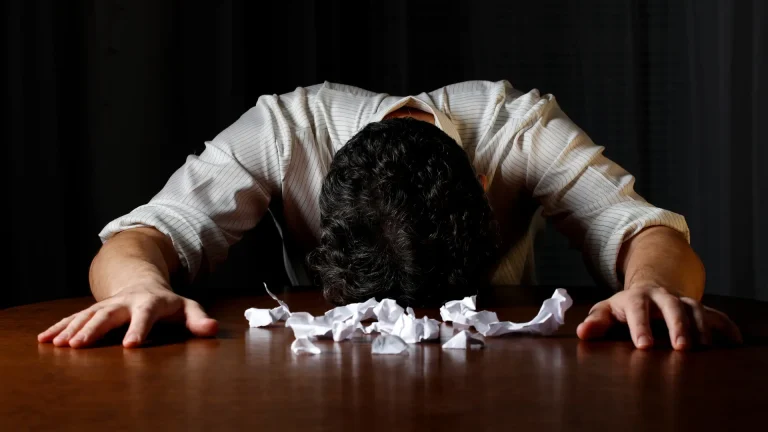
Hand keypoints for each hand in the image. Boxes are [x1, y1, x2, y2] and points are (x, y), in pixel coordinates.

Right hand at [37, 281, 217, 348]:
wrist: (144, 284)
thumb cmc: (169, 304)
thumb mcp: (187, 309)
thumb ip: (199, 320)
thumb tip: (213, 329)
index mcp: (151, 302)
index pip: (146, 314)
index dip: (139, 329)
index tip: (131, 346)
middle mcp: (126, 301)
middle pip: (109, 313)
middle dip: (94, 329)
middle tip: (79, 346)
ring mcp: (108, 304)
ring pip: (88, 315)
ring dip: (72, 329)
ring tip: (60, 345)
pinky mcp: (95, 309)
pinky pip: (75, 318)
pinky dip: (60, 327)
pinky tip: (45, 339)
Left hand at [576, 285, 741, 349]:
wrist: (650, 289)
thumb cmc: (624, 308)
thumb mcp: (607, 311)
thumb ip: (596, 322)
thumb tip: (581, 332)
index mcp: (636, 298)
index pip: (637, 309)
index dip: (640, 327)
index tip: (644, 347)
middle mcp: (662, 297)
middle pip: (671, 307)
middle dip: (677, 326)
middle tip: (681, 348)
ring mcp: (682, 301)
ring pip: (695, 309)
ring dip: (701, 327)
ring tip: (705, 348)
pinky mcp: (698, 309)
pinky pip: (715, 315)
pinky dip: (725, 326)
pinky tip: (734, 341)